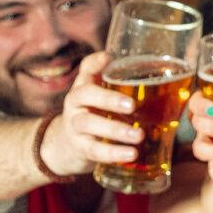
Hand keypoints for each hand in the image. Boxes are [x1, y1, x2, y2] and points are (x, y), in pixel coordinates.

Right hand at [45, 54, 140, 175]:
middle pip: (85, 95)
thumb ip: (118, 81)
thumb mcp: (100, 95)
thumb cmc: (93, 113)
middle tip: (132, 105)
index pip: (86, 69)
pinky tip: (131, 153)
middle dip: (108, 99)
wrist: (67, 145)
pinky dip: (113, 153)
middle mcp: (75, 103)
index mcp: (83, 86)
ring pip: (88, 123)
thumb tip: (145, 68)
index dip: (94, 64)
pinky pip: (94, 150)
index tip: (107, 59)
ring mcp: (74, 126)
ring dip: (115, 129)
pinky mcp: (79, 148)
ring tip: (139, 135)